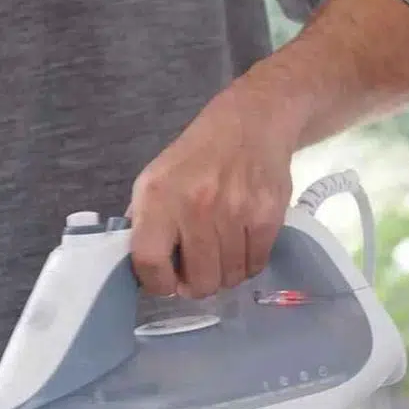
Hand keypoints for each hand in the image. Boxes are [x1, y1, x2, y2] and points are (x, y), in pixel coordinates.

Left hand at [128, 86, 296, 299]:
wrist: (250, 124)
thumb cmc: (198, 156)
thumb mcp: (155, 179)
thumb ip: (144, 223)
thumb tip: (140, 269)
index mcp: (158, 197)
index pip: (150, 262)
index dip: (158, 284)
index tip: (166, 283)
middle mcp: (195, 206)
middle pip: (199, 281)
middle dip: (197, 284)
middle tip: (199, 270)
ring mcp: (235, 212)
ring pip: (230, 277)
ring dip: (225, 274)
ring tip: (222, 254)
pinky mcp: (267, 215)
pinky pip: (256, 264)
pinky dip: (248, 264)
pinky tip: (242, 245)